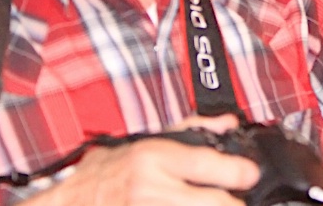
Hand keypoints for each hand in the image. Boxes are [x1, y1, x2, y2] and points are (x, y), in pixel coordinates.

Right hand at [27, 114, 258, 205]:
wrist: (72, 203)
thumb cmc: (107, 173)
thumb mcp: (148, 140)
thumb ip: (191, 130)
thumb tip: (228, 124)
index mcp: (153, 159)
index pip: (208, 165)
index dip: (238, 172)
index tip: (249, 174)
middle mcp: (150, 190)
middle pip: (213, 202)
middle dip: (233, 202)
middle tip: (237, 198)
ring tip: (217, 201)